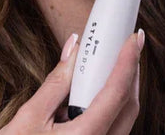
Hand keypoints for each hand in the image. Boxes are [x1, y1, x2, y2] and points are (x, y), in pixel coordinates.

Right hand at [0, 30, 143, 133]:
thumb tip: (74, 48)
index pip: (116, 93)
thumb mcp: (29, 117)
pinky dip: (108, 105)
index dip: (127, 61)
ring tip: (109, 62)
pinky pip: (111, 128)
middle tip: (125, 46)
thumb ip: (56, 82)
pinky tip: (92, 90)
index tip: (134, 38)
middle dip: (130, 73)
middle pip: (128, 107)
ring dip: (120, 89)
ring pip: (123, 119)